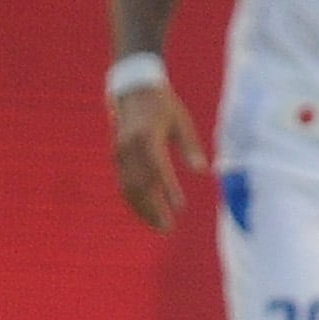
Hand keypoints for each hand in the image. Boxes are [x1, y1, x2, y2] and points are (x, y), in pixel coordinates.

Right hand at [110, 82, 206, 231]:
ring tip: (159, 226)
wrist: (132, 91)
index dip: (168, 188)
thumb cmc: (163, 105)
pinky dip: (135, 201)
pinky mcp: (116, 158)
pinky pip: (124, 184)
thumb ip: (190, 146)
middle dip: (154, 209)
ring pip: (129, 189)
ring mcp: (119, 153)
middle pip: (140, 184)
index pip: (157, 167)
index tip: (180, 207)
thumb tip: (202, 171)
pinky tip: (146, 213)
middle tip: (168, 228)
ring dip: (143, 210)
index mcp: (147, 135)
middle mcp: (129, 147)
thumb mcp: (181, 121)